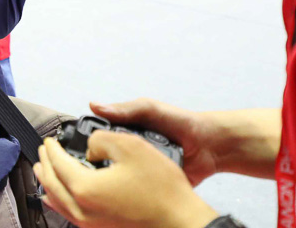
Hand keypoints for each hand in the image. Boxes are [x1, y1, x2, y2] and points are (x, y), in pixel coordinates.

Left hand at [35, 135, 218, 227]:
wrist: (182, 222)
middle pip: (52, 184)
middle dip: (45, 164)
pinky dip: (60, 201)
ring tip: (43, 170)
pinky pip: (70, 215)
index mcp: (84, 188)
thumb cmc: (161, 188)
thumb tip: (90, 147)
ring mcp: (91, 224)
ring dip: (48, 183)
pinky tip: (58, 197)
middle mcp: (82, 210)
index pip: (58, 163)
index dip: (52, 148)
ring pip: (58, 202)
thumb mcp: (131, 146)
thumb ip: (100, 139)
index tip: (50, 139)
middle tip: (44, 151)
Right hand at [90, 99, 218, 185]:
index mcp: (123, 133)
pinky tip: (136, 188)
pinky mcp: (151, 186)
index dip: (91, 143)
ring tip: (122, 176)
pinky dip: (137, 189)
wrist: (209, 145)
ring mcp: (139, 169)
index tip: (87, 147)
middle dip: (105, 162)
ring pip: (120, 176)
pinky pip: (139, 190)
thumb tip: (94, 106)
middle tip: (108, 163)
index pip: (98, 140)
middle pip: (106, 159)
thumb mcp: (149, 109)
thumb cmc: (179, 122)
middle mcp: (128, 152)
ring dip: (121, 176)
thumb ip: (124, 109)